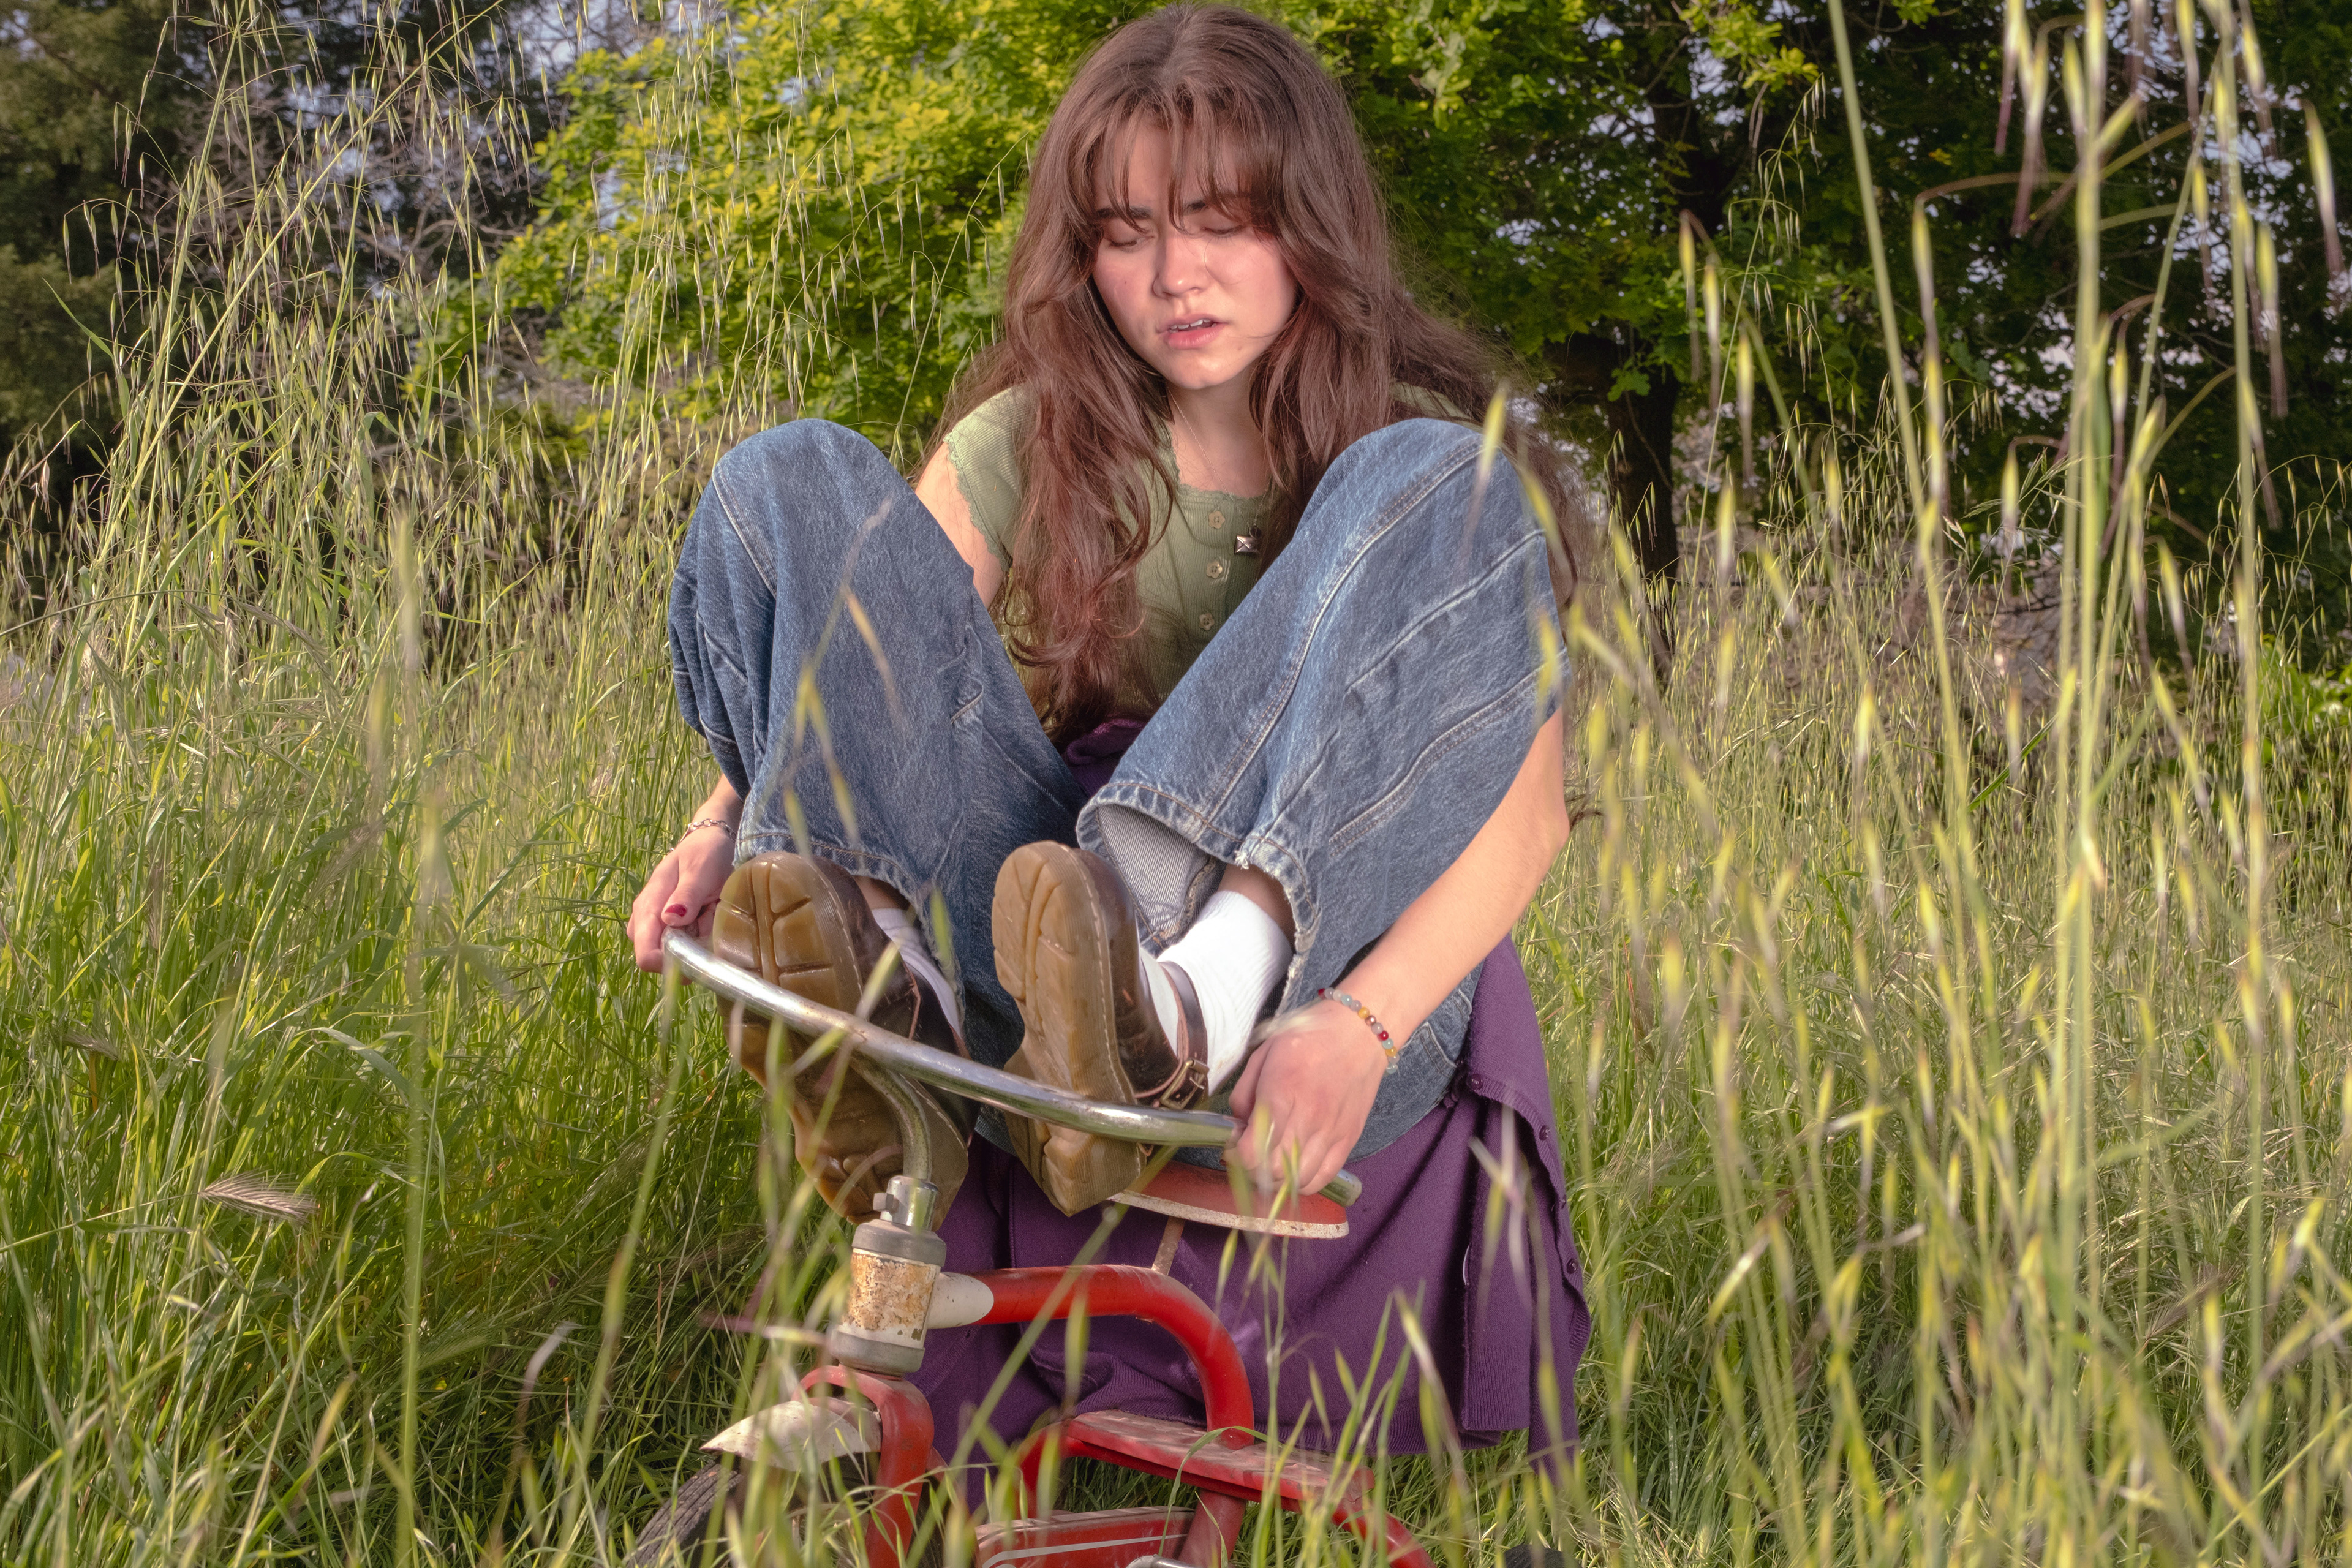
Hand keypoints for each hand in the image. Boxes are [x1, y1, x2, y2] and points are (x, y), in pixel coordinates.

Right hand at [628, 825, 735, 971]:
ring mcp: (663, 927)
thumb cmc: (704, 853)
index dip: (668, 964)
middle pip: (663, 960)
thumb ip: (686, 894)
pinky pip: (693, 946)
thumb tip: (670, 919)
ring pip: (681, 954)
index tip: (696, 955)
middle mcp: (650, 922)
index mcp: (648, 908)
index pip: (645, 953)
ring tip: (712, 910)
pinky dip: (706, 936)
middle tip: (709, 918)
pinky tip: (711, 914)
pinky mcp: (678, 930)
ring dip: (702, 941)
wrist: (710, 843)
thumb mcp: (699, 869)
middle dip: (691, 950)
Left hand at [1223, 999, 1387, 1197]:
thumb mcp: (1264, 1053)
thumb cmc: (1309, 1037)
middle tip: (1249, 1154)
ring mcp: (1331, 1132)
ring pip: (1297, 1180)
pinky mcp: (1348, 1139)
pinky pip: (1323, 1177)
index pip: (1253, 1151)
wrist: (1360, 1032)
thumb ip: (1244, 1092)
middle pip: (1272, 1171)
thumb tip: (1239, 1127)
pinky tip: (1295, 1169)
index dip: (1237, 1157)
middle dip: (1253, 1170)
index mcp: (1281, 1093)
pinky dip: (1304, 1182)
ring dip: (1277, 1179)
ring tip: (1271, 1162)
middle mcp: (1307, 1118)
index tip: (1233, 1147)